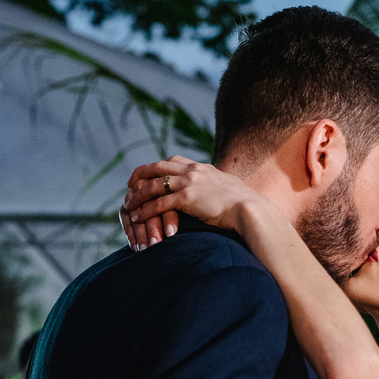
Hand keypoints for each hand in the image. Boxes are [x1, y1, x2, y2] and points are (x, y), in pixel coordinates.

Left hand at [121, 157, 264, 249]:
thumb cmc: (245, 205)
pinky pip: (159, 203)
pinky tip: (138, 217)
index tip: (148, 173)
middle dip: (140, 175)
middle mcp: (193, 171)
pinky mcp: (187, 199)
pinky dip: (146, 210)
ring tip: (128, 205)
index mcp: (202, 168)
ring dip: (138, 195)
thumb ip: (220, 186)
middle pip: (158, 167)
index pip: (174, 161)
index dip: (158, 167)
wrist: (250, 209)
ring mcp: (189, 183)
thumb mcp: (231, 188)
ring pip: (154, 185)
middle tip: (129, 185)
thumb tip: (224, 191)